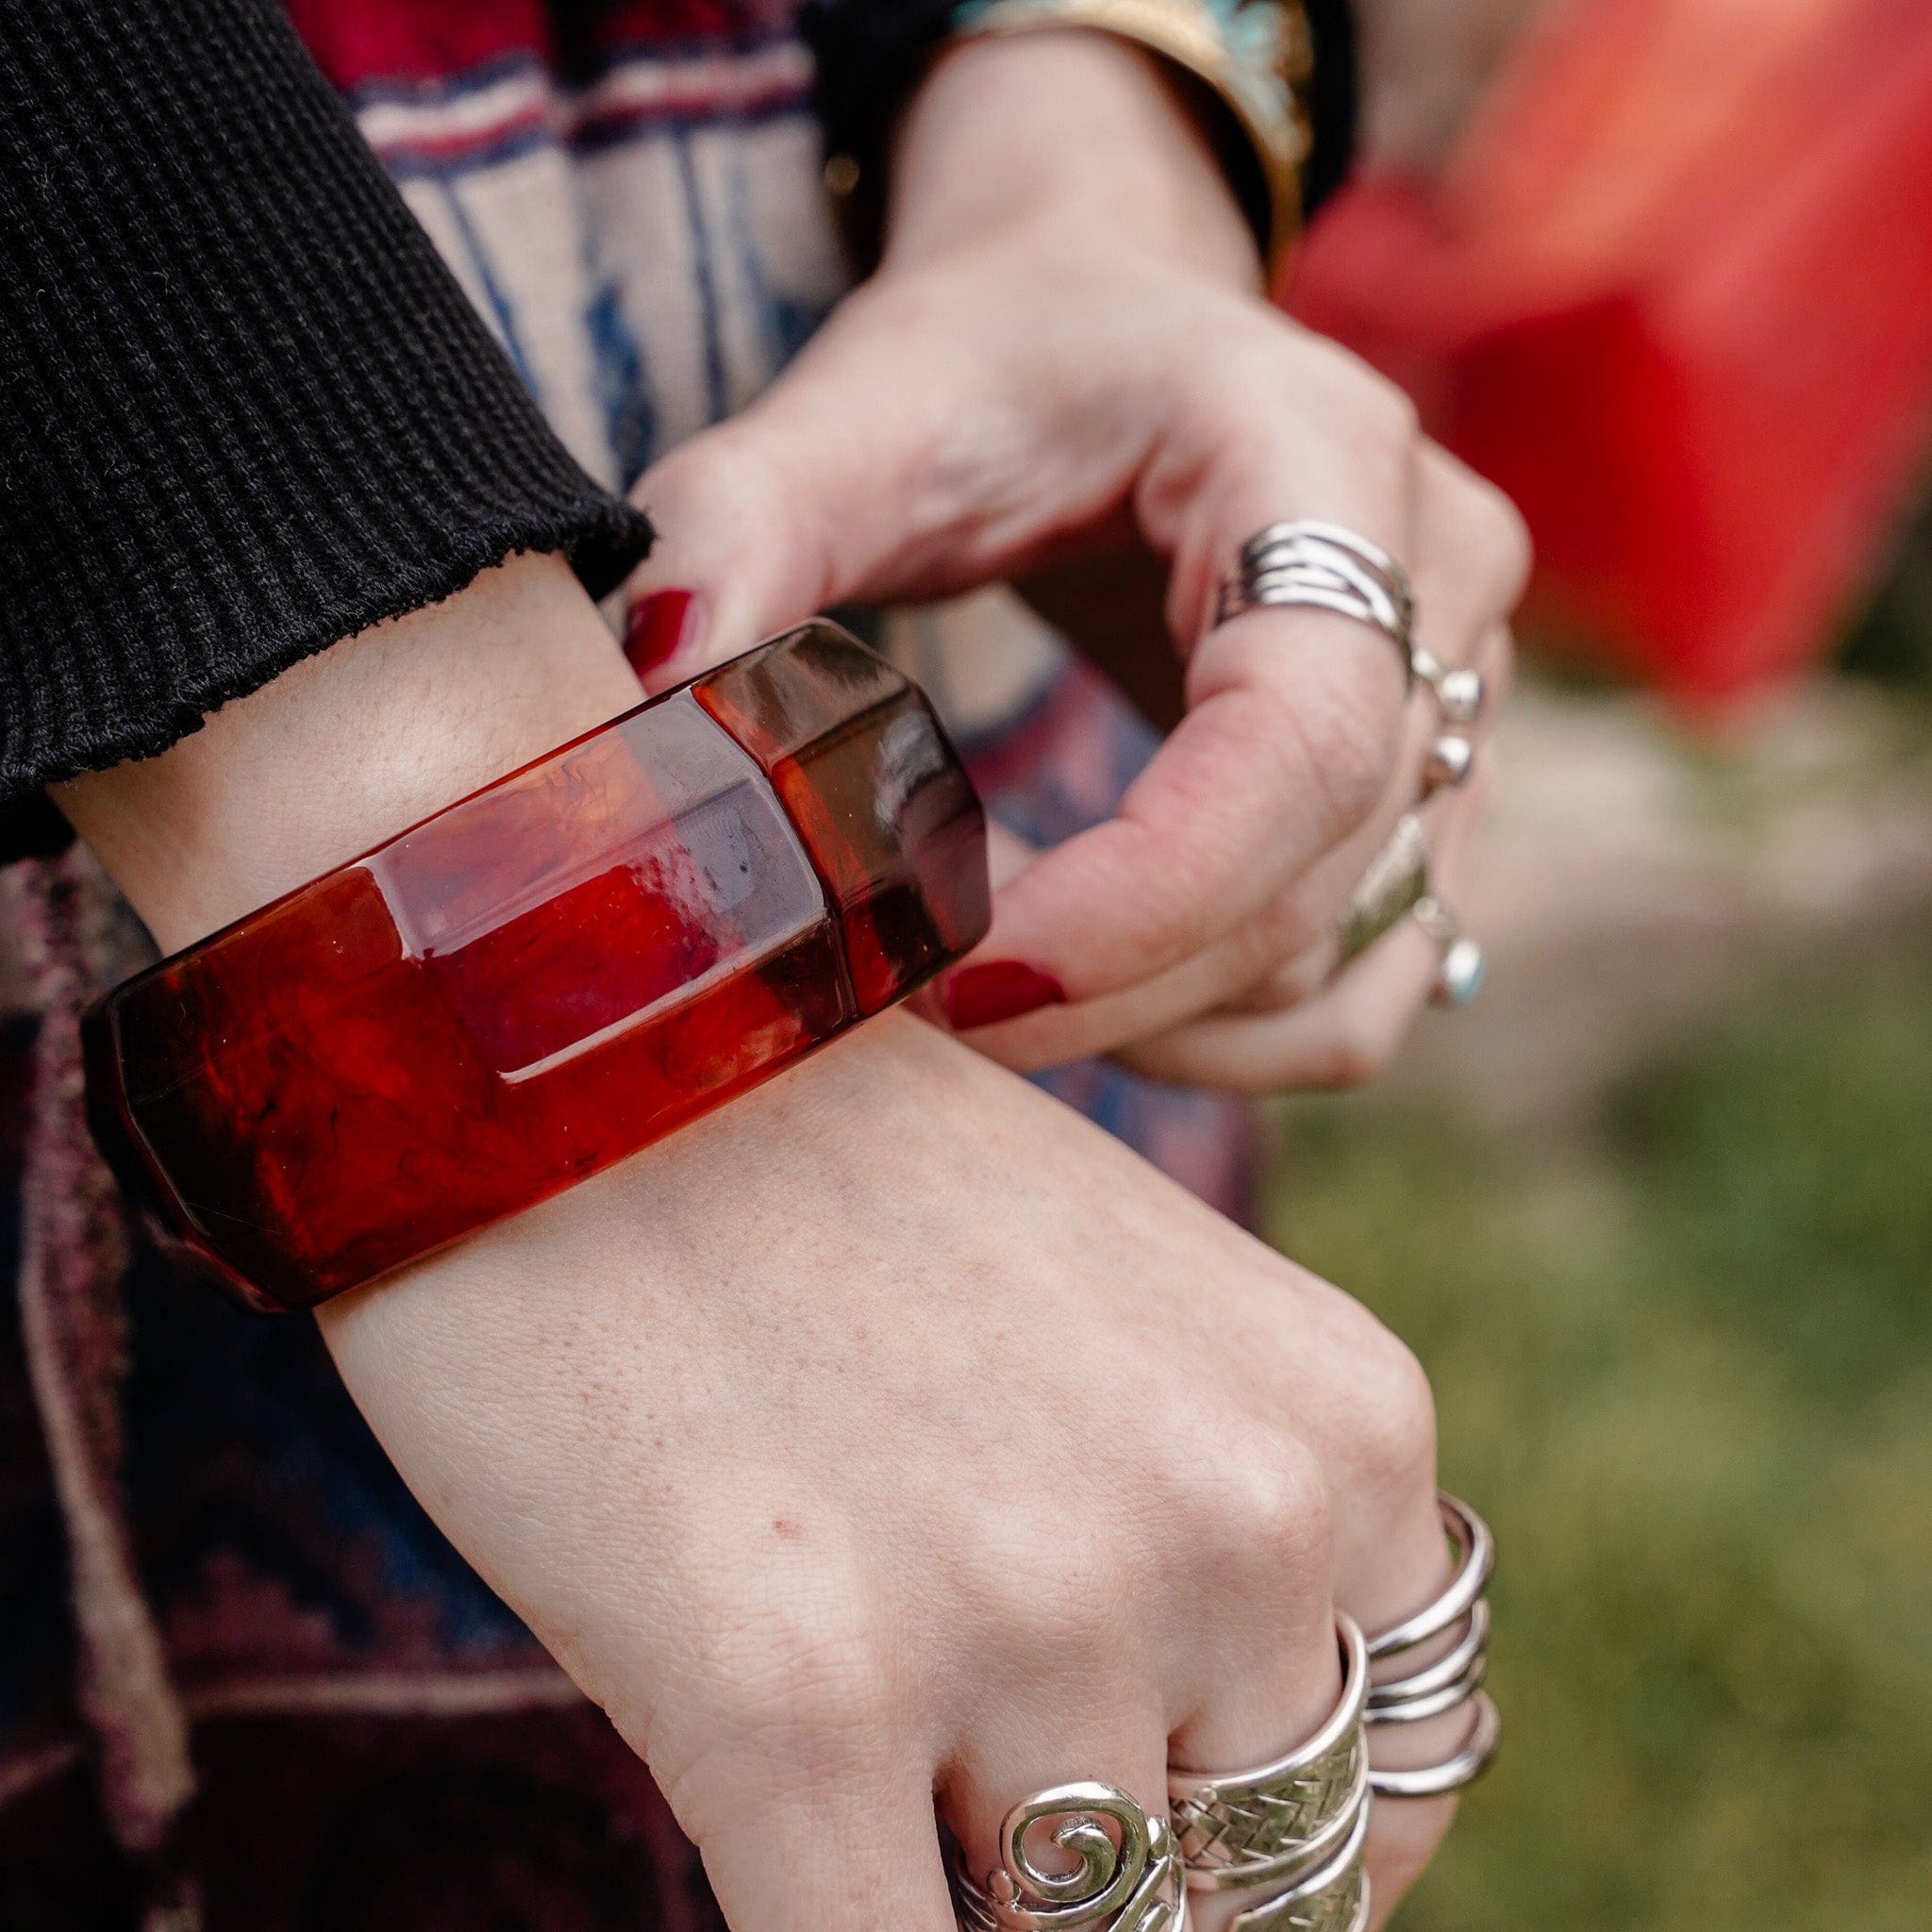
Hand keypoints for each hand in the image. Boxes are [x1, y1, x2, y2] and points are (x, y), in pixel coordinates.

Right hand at [61, 554, 1469, 1930]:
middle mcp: (1232, 1520)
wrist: (587, 1048)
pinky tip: (781, 1804)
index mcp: (1342, 1424)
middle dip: (1116, 1858)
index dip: (1277, 1836)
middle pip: (1243, 1883)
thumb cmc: (844, 1189)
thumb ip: (1226, 1530)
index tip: (1171, 1821)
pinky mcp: (797, 1701)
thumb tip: (1236, 1808)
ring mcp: (1026, 1615)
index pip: (1398, 1777)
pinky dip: (848, 1928)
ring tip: (850, 1698)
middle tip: (970, 1750)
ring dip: (964, 1869)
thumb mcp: (1133, 1320)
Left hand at [619, 29, 1528, 1090]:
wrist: (1111, 330)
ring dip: (1162, 1024)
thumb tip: (639, 698)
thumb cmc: (997, 357)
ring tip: (987, 995)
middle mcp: (1441, 584)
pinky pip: (1371, 983)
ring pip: (1346, 958)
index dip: (1145, 896)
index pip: (1298, 737)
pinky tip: (1099, 1005)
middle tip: (908, 1010)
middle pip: (1314, 877)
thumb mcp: (862, 407)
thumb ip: (741, 526)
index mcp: (1323, 459)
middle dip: (1108, 986)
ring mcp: (1460, 699)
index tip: (954, 979)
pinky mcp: (1433, 791)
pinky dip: (1233, 1034)